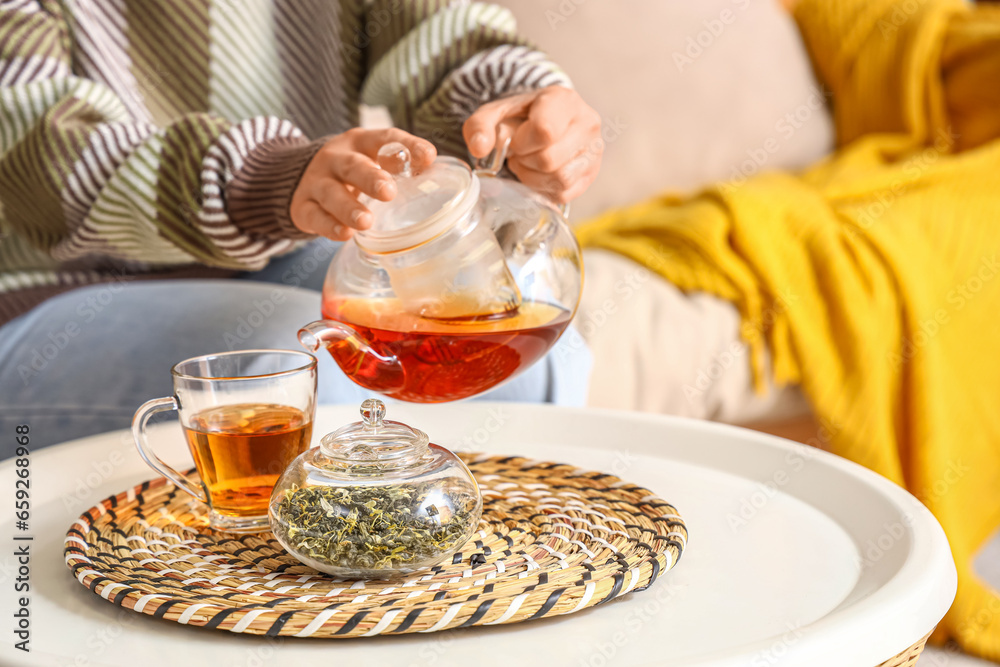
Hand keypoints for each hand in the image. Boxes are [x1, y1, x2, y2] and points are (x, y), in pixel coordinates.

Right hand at [290, 128, 435, 239]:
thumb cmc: (349, 172)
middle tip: (389, 192)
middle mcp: (336, 158)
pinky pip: (315, 217)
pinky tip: (345, 234)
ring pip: (331, 193)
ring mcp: (316, 182)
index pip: (384, 138)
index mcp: (359, 143)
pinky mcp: (302, 207)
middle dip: (371, 178)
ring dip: (348, 207)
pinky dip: (329, 226)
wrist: (295, 177)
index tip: (428, 157)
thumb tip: (434, 174)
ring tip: (366, 222)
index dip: (406, 145)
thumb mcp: (370, 160)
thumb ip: (398, 166)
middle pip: (353, 165)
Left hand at [463, 86, 602, 203]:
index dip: (522, 143)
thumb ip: (479, 126)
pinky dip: (545, 188)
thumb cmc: (520, 118)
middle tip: (520, 153)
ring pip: (560, 179)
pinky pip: (565, 193)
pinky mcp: (591, 173)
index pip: (545, 131)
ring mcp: (594, 150)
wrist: (545, 122)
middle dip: (526, 161)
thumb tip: (480, 148)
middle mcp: (587, 122)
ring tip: (529, 162)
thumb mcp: (495, 114)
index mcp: (564, 100)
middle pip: (549, 159)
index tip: (517, 140)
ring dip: (534, 177)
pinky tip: (539, 174)